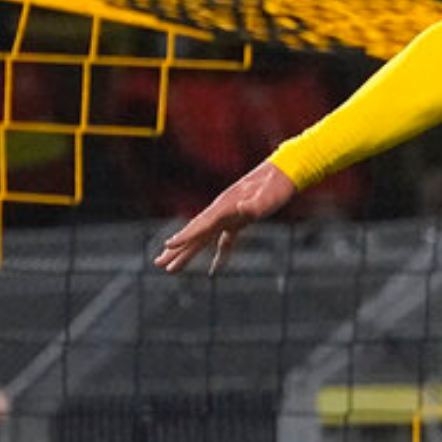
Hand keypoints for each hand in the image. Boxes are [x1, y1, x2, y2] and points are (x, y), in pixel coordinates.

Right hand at [154, 159, 297, 274]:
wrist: (284, 173)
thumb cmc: (276, 187)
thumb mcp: (267, 197)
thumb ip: (254, 204)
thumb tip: (242, 207)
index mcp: (225, 207)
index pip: (201, 224)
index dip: (185, 235)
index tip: (168, 244)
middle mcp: (222, 212)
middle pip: (195, 233)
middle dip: (177, 249)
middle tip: (158, 264)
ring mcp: (230, 217)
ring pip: (204, 238)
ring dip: (188, 252)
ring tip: (171, 267)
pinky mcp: (240, 221)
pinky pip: (224, 241)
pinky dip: (219, 255)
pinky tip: (214, 269)